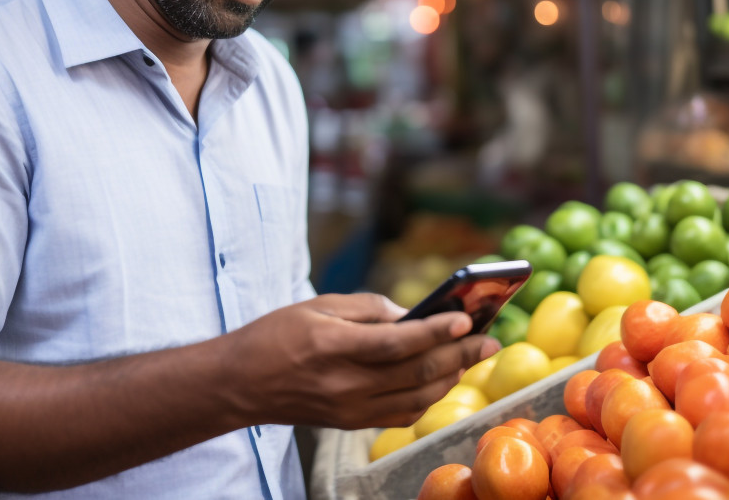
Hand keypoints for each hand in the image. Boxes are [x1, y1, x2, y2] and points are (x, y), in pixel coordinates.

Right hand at [223, 293, 498, 429]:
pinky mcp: (350, 423)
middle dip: (460, 355)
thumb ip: (368, 308)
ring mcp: (350, 409)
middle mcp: (345, 384)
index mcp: (334, 348)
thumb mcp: (319, 305)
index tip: (466, 319)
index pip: (398, 343)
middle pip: (417, 373)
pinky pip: (400, 414)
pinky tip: (441, 380)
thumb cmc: (277, 334)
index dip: (436, 332)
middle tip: (489, 340)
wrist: (238, 383)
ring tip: (471, 357)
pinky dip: (427, 398)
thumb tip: (412, 315)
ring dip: (450, 378)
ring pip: (416, 399)